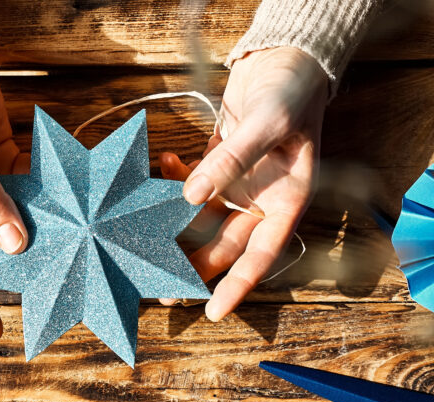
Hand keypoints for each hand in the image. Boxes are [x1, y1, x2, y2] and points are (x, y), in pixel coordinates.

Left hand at [161, 46, 327, 320]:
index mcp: (286, 202)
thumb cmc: (292, 92)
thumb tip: (190, 196)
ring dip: (173, 226)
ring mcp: (237, 185)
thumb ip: (230, 162)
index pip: (259, 256)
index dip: (237, 286)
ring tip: (142, 238)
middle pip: (223, 245)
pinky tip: (164, 164)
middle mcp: (260, 200)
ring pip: (201, 219)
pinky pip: (192, 184)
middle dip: (193, 265)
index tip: (213, 312)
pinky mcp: (218, 166)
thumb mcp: (266, 126)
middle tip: (160, 285)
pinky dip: (175, 178)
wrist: (287, 58)